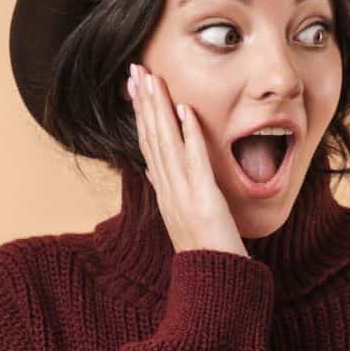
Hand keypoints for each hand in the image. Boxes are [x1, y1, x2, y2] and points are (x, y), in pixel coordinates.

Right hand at [128, 62, 247, 257]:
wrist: (214, 282)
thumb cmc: (203, 251)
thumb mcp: (179, 216)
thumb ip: (166, 189)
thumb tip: (151, 170)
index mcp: (163, 191)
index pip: (147, 143)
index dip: (141, 113)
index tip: (135, 86)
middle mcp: (168, 188)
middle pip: (151, 137)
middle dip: (143, 101)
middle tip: (135, 69)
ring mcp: (183, 193)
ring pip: (166, 143)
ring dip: (159, 109)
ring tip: (152, 79)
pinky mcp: (203, 198)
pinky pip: (195, 161)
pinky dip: (190, 135)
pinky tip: (186, 110)